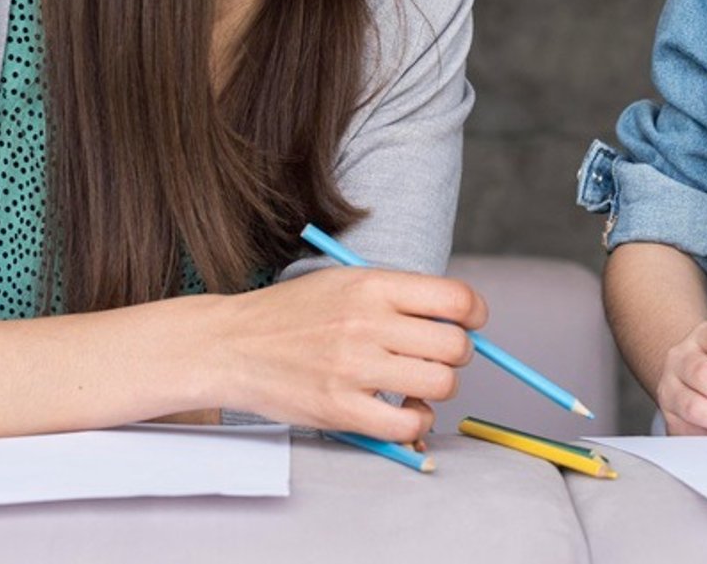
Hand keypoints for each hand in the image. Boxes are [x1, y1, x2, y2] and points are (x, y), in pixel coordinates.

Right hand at [200, 267, 487, 443]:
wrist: (231, 345)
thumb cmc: (292, 314)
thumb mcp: (344, 282)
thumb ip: (397, 296)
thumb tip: (458, 319)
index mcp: (372, 285)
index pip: (456, 299)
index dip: (474, 314)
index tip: (469, 323)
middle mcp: (367, 323)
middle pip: (455, 345)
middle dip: (457, 354)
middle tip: (437, 357)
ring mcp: (354, 368)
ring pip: (440, 384)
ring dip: (438, 388)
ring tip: (416, 384)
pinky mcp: (341, 408)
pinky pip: (408, 424)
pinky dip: (416, 421)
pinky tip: (402, 410)